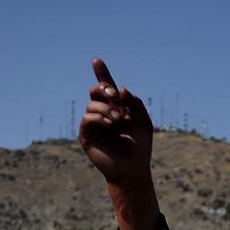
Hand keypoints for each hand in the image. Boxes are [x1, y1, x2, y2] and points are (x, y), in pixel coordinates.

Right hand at [79, 58, 160, 229]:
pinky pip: (88, 118)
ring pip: (92, 104)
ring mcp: (94, 124)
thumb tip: (119, 90)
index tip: (96, 61)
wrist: (133, 169)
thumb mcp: (143, 121)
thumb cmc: (140, 147)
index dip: (102, 74)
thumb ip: (135, 103)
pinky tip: (110, 124)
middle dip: (104, 89)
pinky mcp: (87, 135)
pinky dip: (99, 117)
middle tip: (115, 97)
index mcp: (116, 109)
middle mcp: (103, 114)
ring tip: (118, 120)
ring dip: (107, 109)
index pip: (107, 88)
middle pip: (96, 91)